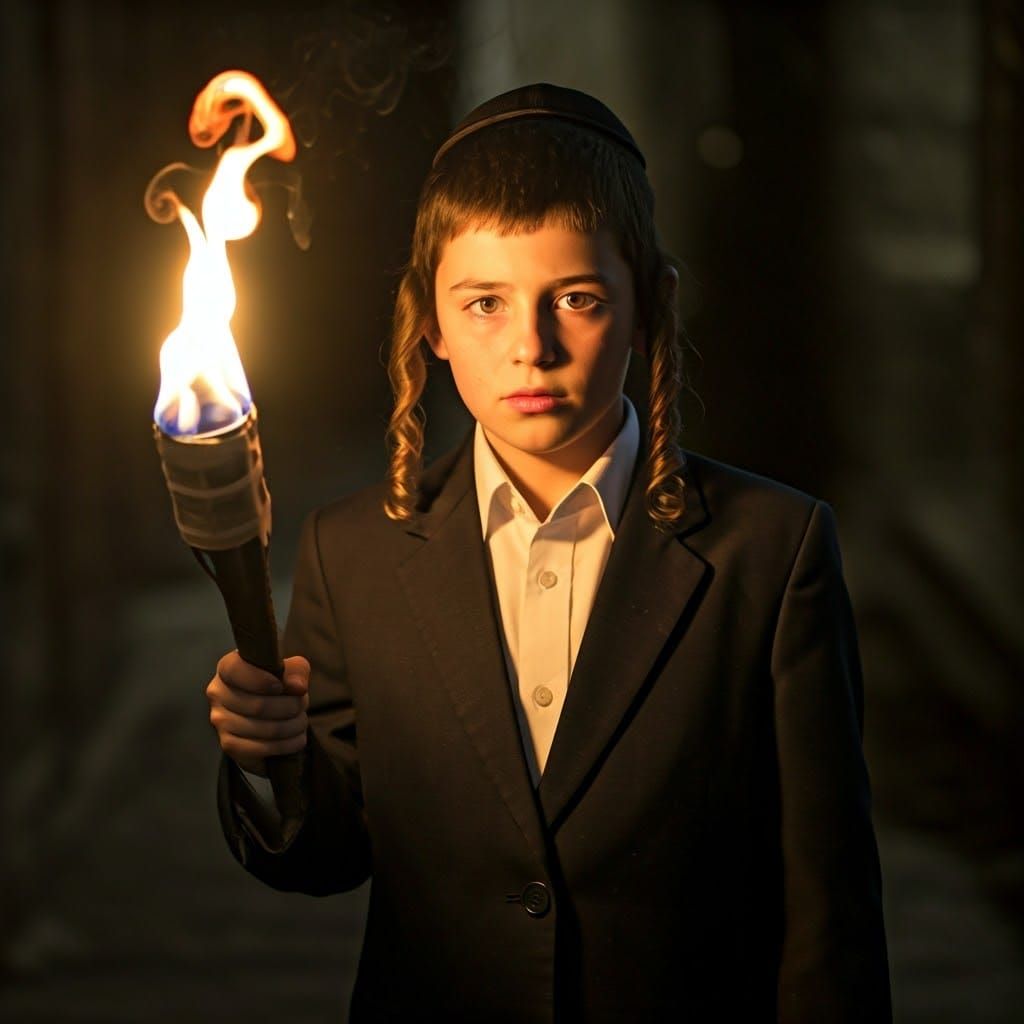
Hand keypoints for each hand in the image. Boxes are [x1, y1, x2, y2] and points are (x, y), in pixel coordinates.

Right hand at [206, 651, 309, 775]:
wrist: (268, 710)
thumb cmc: (278, 683)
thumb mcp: (291, 669)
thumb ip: (297, 671)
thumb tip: (297, 687)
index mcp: (228, 668)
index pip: (236, 671)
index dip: (262, 681)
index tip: (281, 687)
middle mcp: (218, 693)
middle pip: (257, 705)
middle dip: (290, 707)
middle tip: (301, 706)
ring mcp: (220, 720)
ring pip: (261, 729)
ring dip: (291, 727)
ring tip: (301, 722)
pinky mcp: (228, 744)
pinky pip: (258, 749)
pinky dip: (284, 745)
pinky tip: (296, 739)